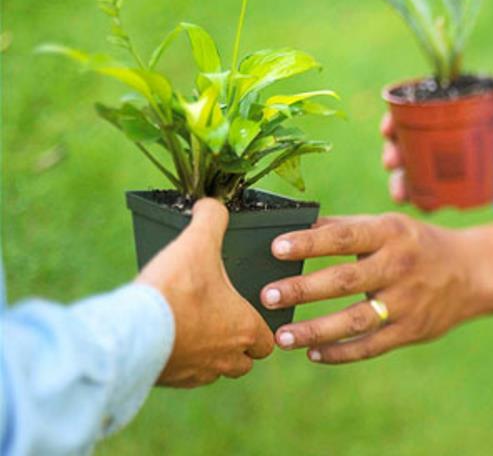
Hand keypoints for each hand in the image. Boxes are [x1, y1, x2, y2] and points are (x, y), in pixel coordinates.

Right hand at [137, 199, 273, 386]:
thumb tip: (211, 204)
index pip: (266, 341)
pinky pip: (185, 376)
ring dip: (210, 353)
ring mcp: (197, 373)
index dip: (260, 327)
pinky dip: (183, 361)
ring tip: (194, 326)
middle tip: (221, 318)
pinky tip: (170, 336)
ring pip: (215, 371)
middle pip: (243, 362)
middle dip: (238, 344)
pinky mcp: (169, 380)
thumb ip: (211, 218)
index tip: (247, 311)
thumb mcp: (198, 242)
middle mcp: (225, 358)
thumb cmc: (175, 288)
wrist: (132, 330)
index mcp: (243, 328)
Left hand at [260, 214, 492, 363]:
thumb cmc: (414, 243)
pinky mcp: (411, 331)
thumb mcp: (386, 225)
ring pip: (355, 320)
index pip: (343, 237)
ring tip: (281, 337)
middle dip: (303, 289)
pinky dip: (341, 353)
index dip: (309, 242)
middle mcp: (399, 267)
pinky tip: (312, 354)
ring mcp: (407, 303)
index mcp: (389, 233)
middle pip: (345, 281)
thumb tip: (295, 227)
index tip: (276, 248)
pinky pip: (371, 346)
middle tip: (268, 296)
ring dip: (316, 330)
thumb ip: (344, 228)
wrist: (470, 272)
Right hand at [381, 93, 492, 202]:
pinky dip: (423, 203)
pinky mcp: (452, 187)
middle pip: (401, 146)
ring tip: (400, 194)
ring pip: (409, 174)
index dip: (392, 119)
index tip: (388, 128)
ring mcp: (440, 165)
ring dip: (399, 184)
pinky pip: (430, 197)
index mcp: (442, 111)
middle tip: (392, 161)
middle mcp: (433, 137)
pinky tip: (423, 208)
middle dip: (392, 154)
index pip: (407, 112)